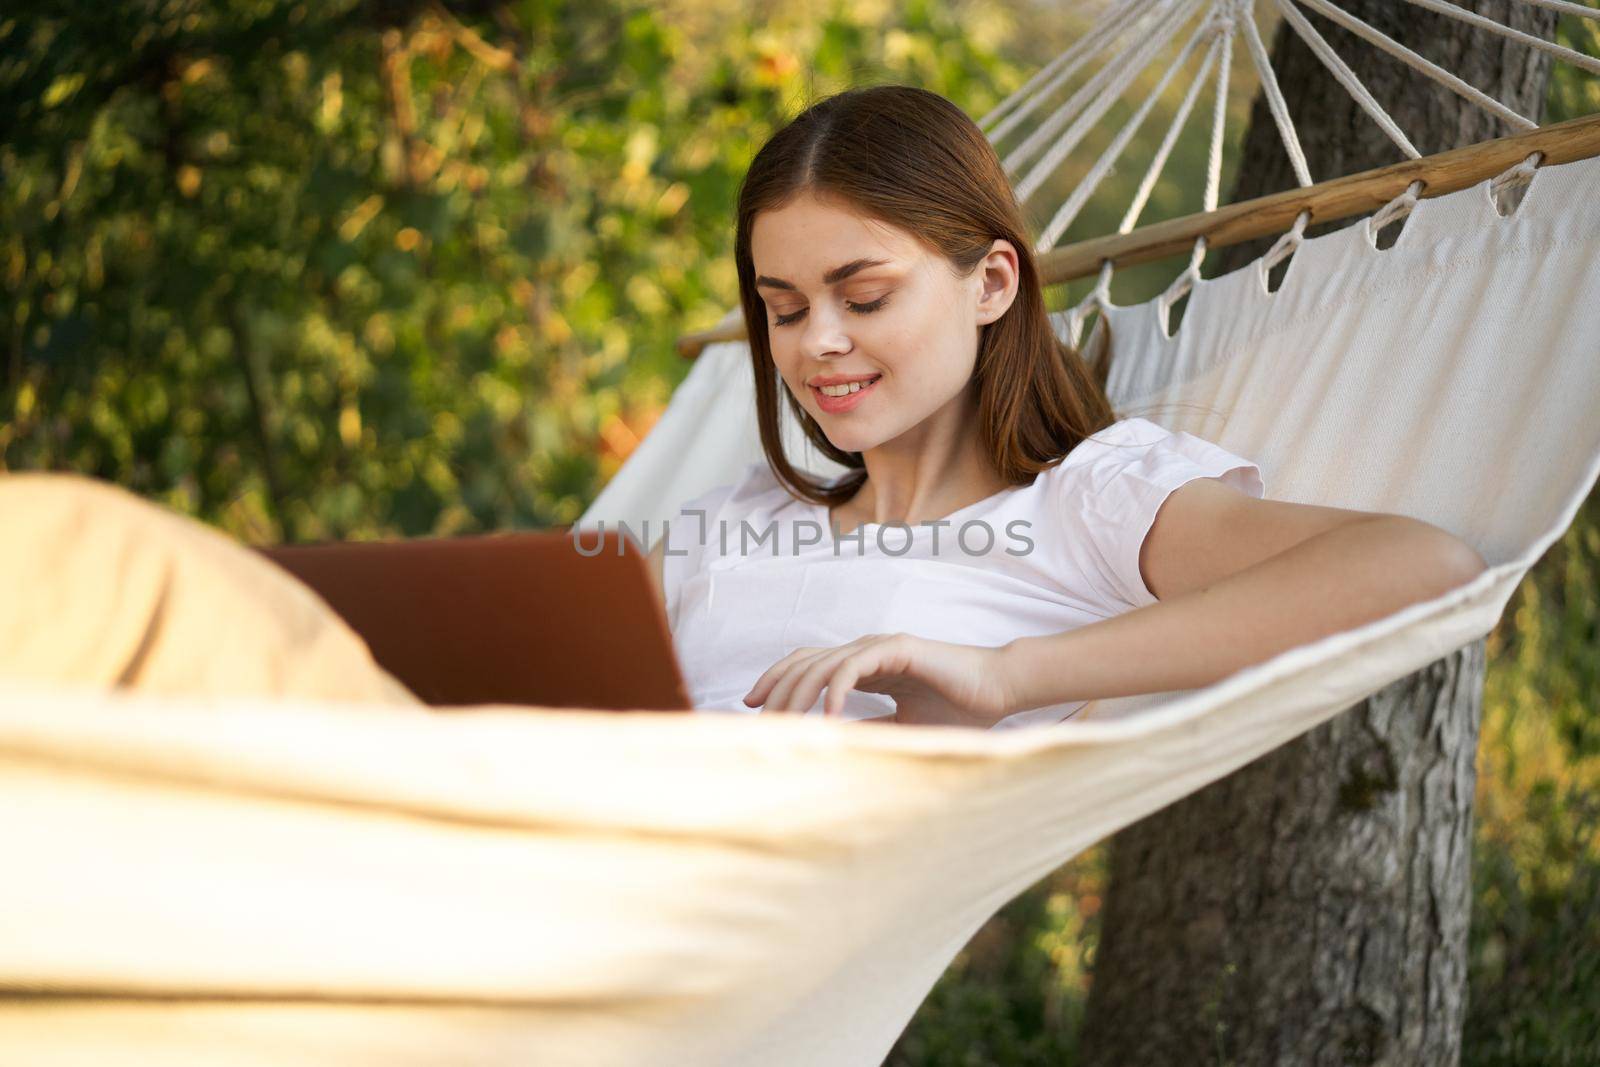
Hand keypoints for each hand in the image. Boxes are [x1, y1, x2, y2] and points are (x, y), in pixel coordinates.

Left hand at [741, 633, 1016, 727]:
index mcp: (866, 665)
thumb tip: (830, 745)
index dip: (777, 681)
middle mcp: (867, 650)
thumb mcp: (902, 727)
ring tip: (784, 724)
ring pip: (822, 663)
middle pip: (804, 661)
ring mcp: (881, 646)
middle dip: (775, 689)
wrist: (1000, 690)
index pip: (808, 665)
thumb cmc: (958, 709)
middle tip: (756, 720)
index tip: (752, 707)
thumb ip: (868, 729)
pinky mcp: (898, 648)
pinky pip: (853, 666)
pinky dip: (835, 690)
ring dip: (799, 694)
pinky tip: (828, 718)